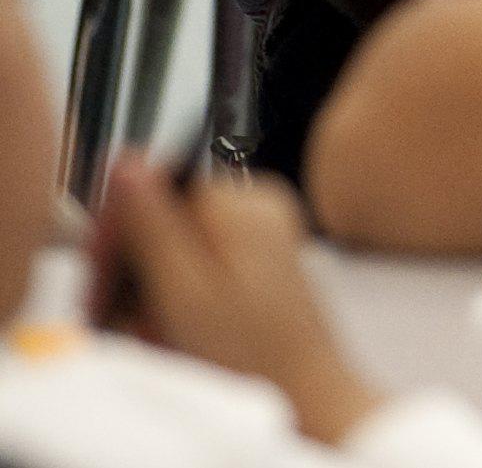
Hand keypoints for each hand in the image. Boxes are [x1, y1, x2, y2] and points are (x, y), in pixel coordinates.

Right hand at [100, 158, 380, 449]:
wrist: (307, 394)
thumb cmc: (254, 353)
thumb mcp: (184, 288)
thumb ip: (153, 222)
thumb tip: (127, 161)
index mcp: (243, 201)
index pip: (154, 186)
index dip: (116, 233)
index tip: (102, 276)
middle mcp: (258, 207)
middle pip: (164, 218)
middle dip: (133, 268)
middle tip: (123, 315)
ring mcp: (262, 235)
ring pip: (176, 247)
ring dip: (152, 291)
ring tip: (159, 331)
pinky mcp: (260, 264)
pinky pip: (198, 268)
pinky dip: (177, 299)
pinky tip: (178, 331)